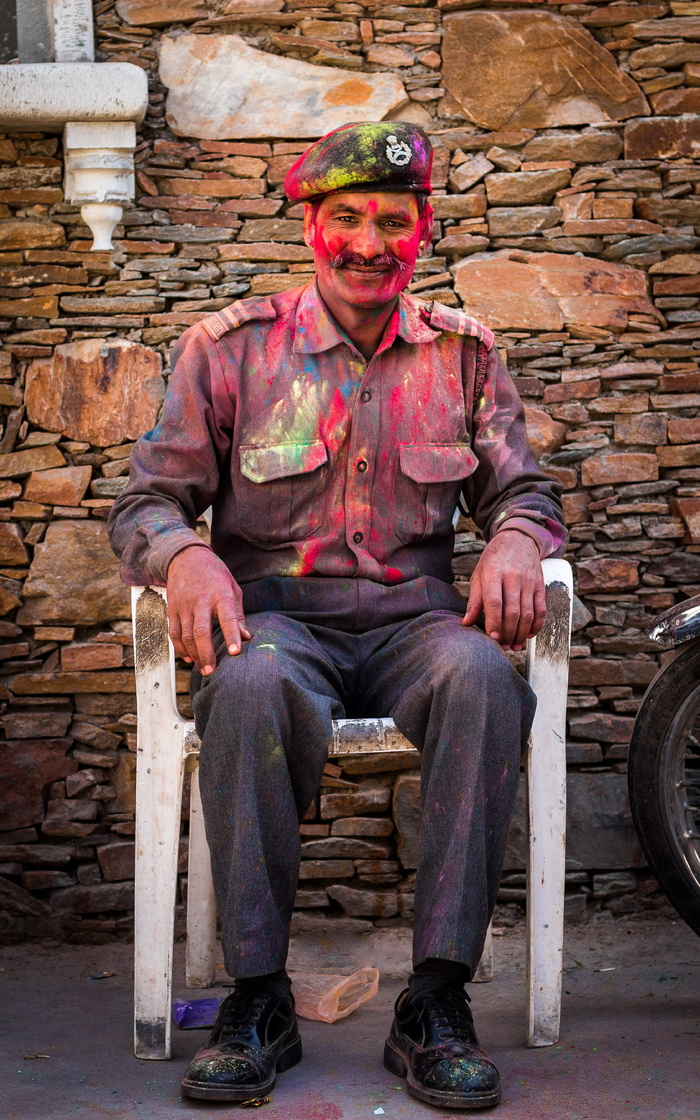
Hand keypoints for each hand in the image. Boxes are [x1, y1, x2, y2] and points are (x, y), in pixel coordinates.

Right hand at [166, 546, 251, 674]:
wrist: (186, 557)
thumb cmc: (215, 575)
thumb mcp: (232, 588)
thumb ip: (238, 615)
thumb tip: (246, 637)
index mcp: (221, 594)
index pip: (227, 617)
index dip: (232, 635)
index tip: (235, 652)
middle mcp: (201, 600)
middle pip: (201, 631)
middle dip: (206, 653)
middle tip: (212, 670)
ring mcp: (184, 605)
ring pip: (186, 635)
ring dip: (194, 654)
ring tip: (204, 668)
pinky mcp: (172, 609)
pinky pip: (174, 633)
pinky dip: (180, 648)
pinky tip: (189, 658)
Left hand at [462, 530, 545, 650]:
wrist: (518, 539)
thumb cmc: (494, 559)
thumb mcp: (479, 574)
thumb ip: (474, 600)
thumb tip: (466, 622)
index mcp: (494, 573)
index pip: (494, 601)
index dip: (494, 621)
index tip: (492, 637)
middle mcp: (513, 577)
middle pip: (512, 611)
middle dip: (507, 633)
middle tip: (502, 646)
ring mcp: (529, 581)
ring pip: (528, 613)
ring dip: (521, 633)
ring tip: (514, 645)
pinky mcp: (540, 585)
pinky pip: (541, 609)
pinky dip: (536, 625)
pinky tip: (528, 634)